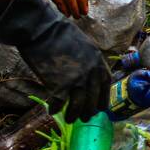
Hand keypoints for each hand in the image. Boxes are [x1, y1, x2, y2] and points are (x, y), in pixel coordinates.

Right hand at [0, 0, 109, 121]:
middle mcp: (91, 73)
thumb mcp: (84, 46)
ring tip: (69, 119)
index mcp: (98, 62)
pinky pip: (59, 104)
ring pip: (78, 107)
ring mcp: (77, 80)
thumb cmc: (60, 35)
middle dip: (88, 112)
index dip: (102, 99)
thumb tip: (87, 77)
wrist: (43, 30)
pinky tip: (51, 110)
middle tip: (83, 118)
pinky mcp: (60, 86)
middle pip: (93, 100)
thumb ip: (89, 62)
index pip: (105, 86)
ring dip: (73, 115)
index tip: (99, 108)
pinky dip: (55, 109)